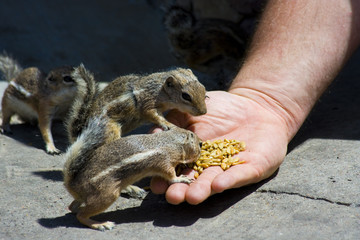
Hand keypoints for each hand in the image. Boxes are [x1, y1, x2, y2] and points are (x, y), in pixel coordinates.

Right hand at [150, 90, 289, 204]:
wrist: (256, 104)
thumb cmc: (221, 108)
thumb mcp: (192, 111)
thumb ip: (173, 122)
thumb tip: (153, 132)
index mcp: (193, 155)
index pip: (177, 168)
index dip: (166, 177)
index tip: (155, 185)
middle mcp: (210, 166)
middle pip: (194, 181)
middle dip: (183, 190)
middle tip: (173, 197)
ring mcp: (230, 168)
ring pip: (214, 182)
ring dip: (203, 190)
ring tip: (192, 197)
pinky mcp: (252, 167)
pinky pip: (240, 174)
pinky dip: (230, 180)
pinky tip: (218, 185)